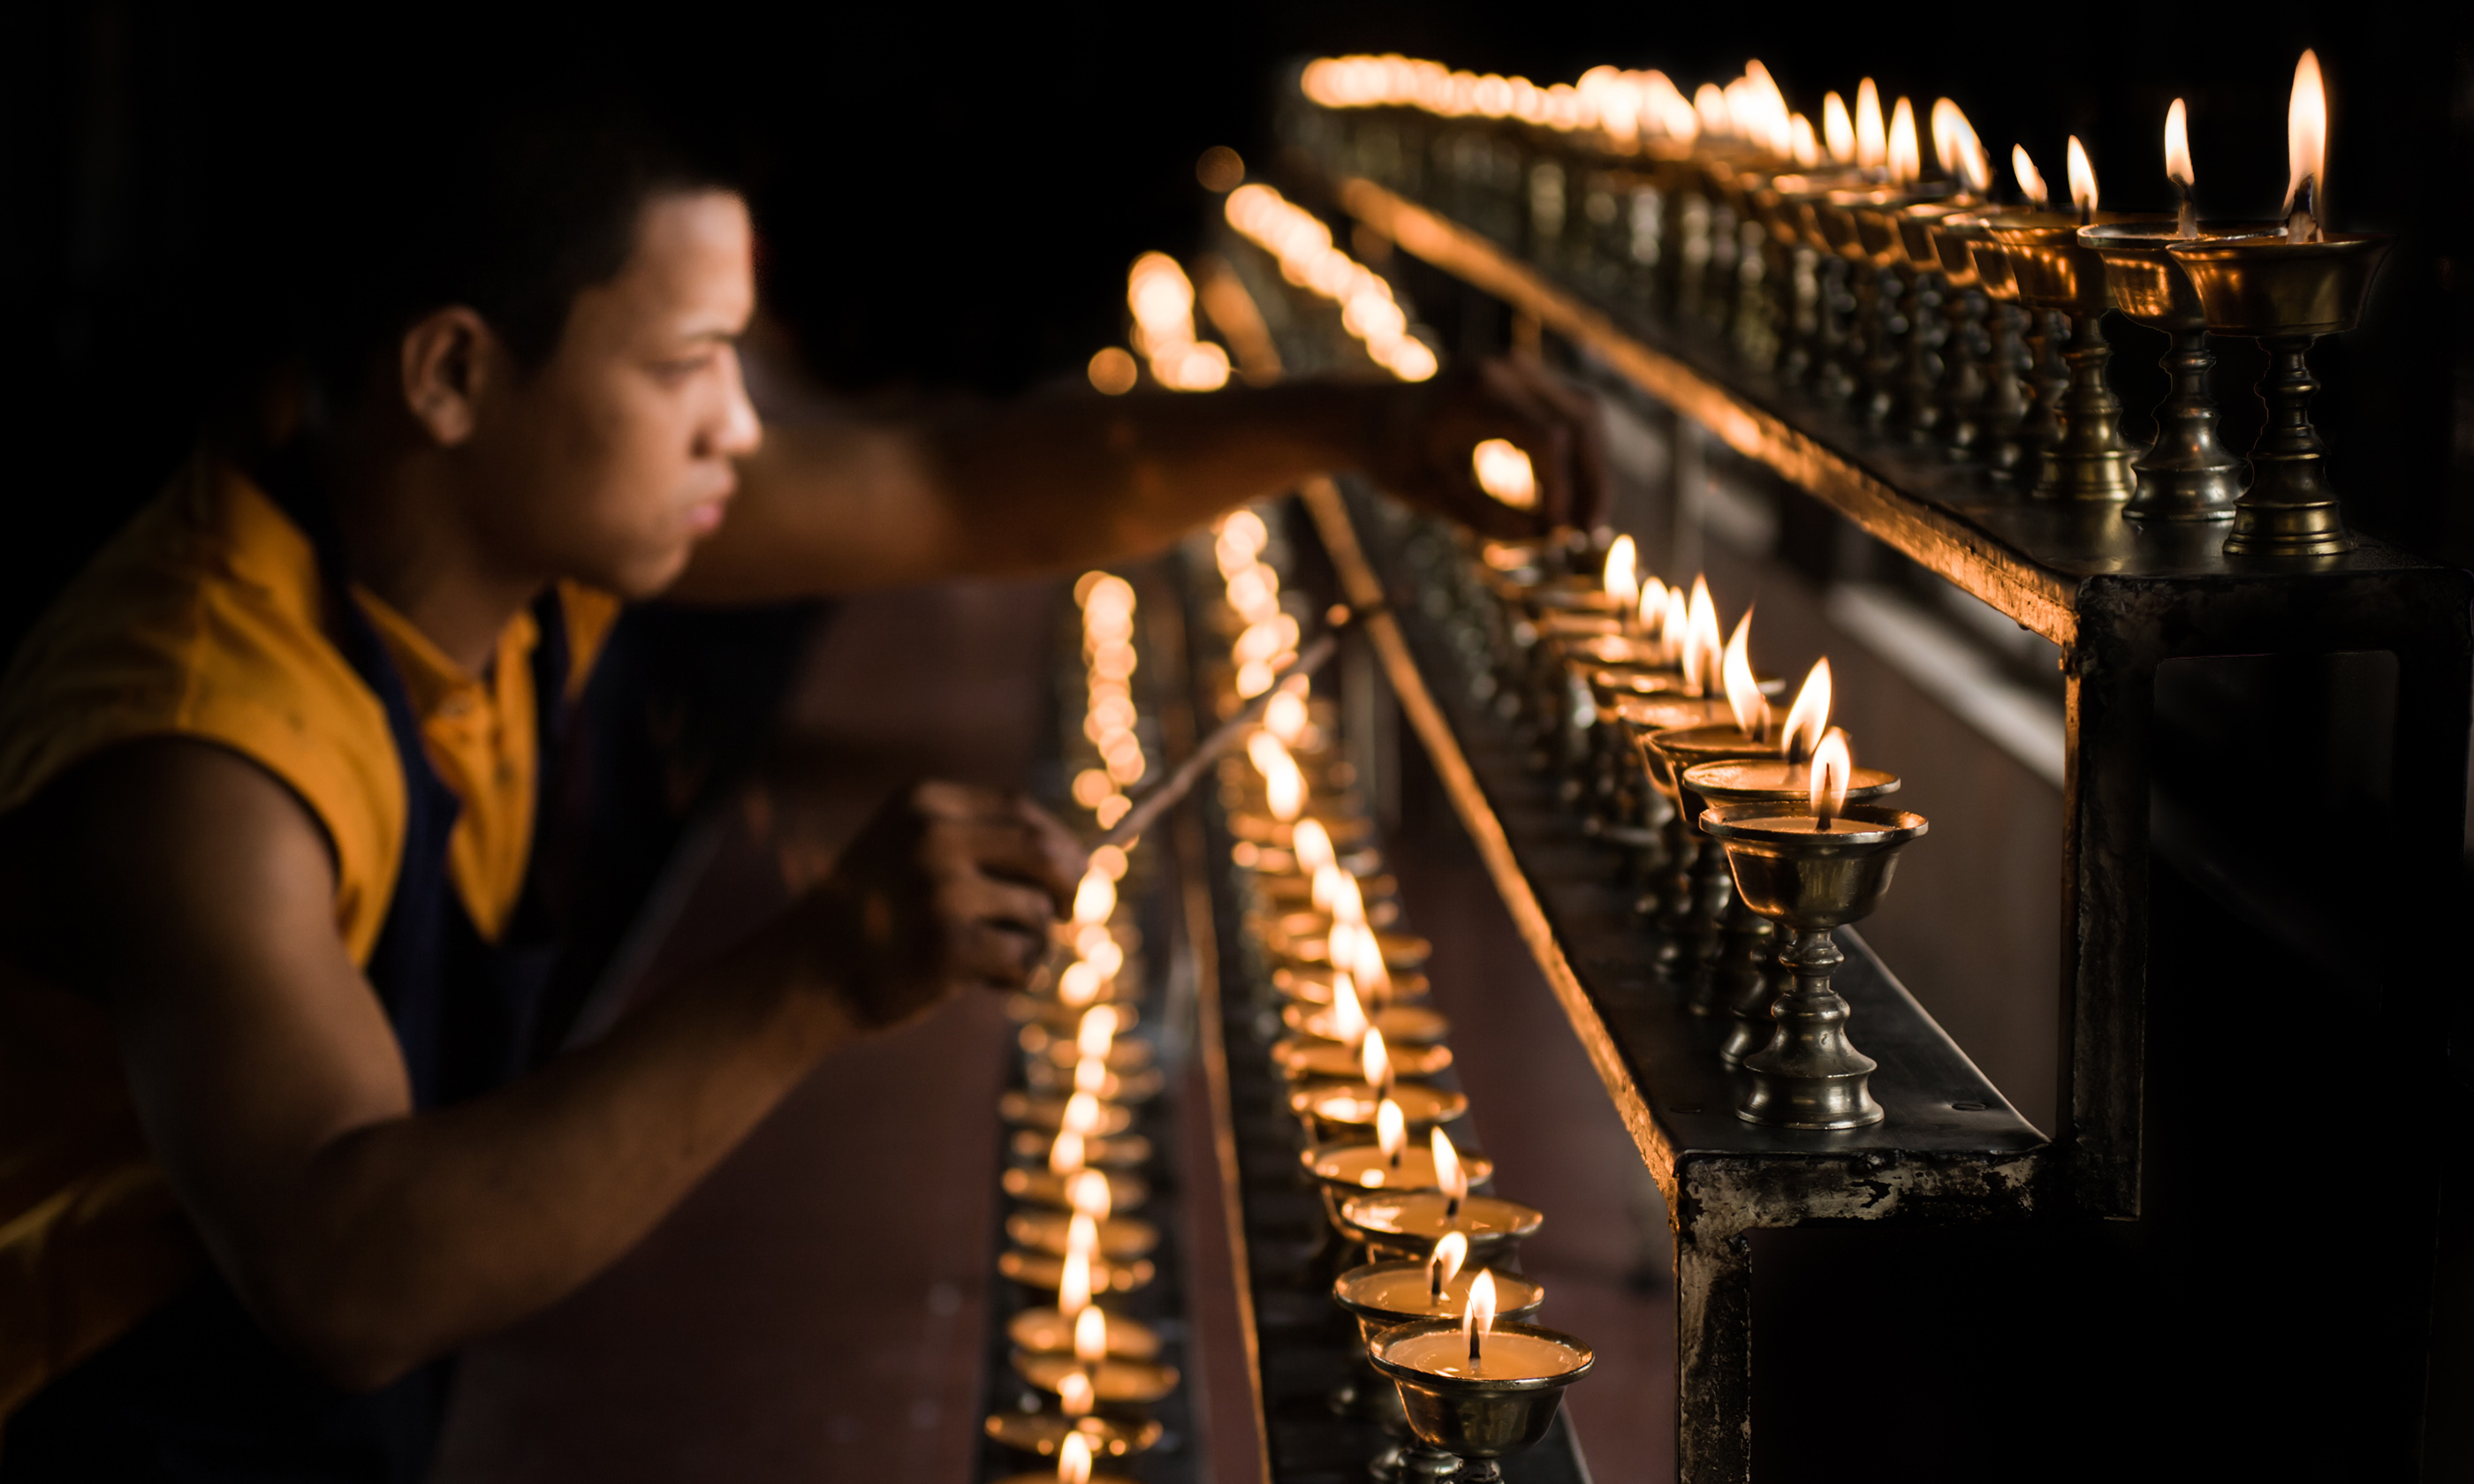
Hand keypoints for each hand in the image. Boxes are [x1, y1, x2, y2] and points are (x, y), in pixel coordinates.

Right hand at [801, 781, 1084, 1028]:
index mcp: (924, 804)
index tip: (1077, 871)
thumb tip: (1081, 864)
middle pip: (1042, 850)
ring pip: (1036, 912)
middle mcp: (932, 836)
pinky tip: (985, 984)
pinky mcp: (948, 943)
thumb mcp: (910, 856)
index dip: (1060, 843)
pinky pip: (1024, 957)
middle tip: (1070, 915)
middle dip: (1071, 885)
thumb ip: (979, 848)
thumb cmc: (870, 921)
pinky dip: (1019, 977)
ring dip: (1033, 944)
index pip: (1020, 810)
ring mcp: (939, 888)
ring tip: (991, 963)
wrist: (803, 977)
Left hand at [1361, 357, 1609, 537]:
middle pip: (1580, 419)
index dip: (1562, 486)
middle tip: (1588, 534)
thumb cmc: (1395, 457)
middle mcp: (1506, 368)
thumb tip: (1542, 534)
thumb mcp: (1428, 493)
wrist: (1376, 416)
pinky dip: (1580, 455)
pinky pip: (1574, 412)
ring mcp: (1521, 367)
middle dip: (1591, 479)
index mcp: (1476, 391)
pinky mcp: (1530, 378)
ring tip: (1584, 522)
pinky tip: (1571, 498)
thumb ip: (1481, 514)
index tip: (1557, 530)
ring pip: (1586, 413)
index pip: (1546, 437)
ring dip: (1593, 468)